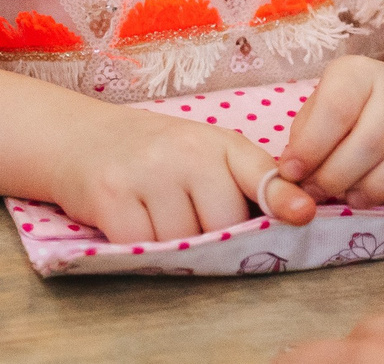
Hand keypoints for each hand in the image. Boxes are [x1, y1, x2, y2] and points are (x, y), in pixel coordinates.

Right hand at [47, 105, 318, 243]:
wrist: (81, 137)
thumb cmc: (155, 154)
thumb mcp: (204, 153)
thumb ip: (244, 181)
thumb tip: (292, 215)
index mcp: (219, 142)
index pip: (258, 171)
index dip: (282, 197)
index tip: (302, 215)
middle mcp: (187, 152)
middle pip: (223, 223)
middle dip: (214, 235)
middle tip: (191, 216)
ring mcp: (149, 173)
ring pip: (184, 241)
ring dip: (175, 243)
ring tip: (159, 215)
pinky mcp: (112, 197)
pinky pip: (143, 246)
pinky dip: (142, 246)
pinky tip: (135, 222)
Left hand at [279, 55, 383, 246]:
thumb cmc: (347, 119)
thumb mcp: (318, 115)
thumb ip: (304, 142)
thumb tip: (290, 180)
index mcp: (361, 75)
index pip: (339, 105)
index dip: (312, 146)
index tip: (292, 174)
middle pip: (374, 136)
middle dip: (337, 175)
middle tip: (317, 194)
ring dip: (378, 188)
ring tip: (354, 201)